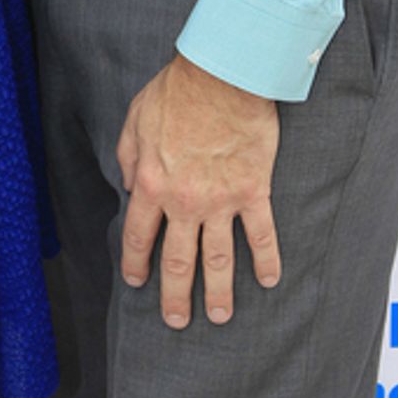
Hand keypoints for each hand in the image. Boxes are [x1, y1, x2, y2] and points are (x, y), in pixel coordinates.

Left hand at [116, 54, 280, 327]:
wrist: (222, 76)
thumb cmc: (176, 92)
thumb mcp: (135, 120)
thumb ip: (128, 158)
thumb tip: (129, 187)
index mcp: (152, 184)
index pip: (139, 236)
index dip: (136, 263)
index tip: (138, 281)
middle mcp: (185, 202)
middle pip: (179, 261)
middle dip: (177, 296)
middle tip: (178, 321)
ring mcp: (222, 200)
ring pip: (219, 258)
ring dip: (220, 292)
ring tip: (221, 315)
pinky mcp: (254, 191)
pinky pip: (262, 234)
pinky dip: (267, 259)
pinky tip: (269, 280)